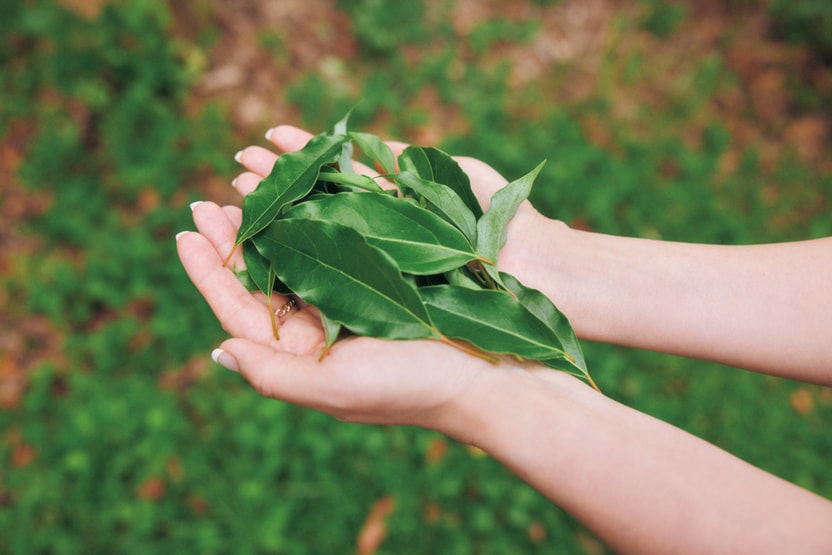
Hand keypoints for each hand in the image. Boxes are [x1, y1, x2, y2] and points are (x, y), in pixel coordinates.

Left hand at [176, 125, 544, 431]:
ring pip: (299, 246)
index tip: (183, 234)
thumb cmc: (413, 388)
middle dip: (234, 237)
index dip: (210, 272)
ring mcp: (356, 290)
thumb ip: (272, 373)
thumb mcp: (334, 389)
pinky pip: (342, 230)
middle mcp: (326, 319)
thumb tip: (216, 349)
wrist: (492, 372)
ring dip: (270, 214)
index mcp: (306, 352)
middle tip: (206, 201)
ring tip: (244, 180)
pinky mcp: (389, 266)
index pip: (244, 309)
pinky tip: (302, 180)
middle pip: (266, 273)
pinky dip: (318, 204)